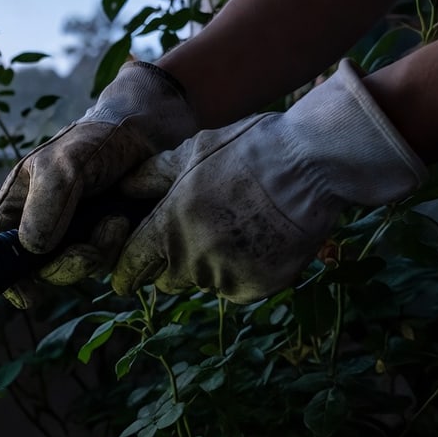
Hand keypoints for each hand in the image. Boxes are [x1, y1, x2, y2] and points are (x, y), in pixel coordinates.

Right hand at [0, 61, 195, 307]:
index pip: (0, 251)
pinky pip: (107, 264)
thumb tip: (33, 248)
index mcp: (20, 206)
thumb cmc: (96, 140)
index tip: (28, 294)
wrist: (147, 131)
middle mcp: (44, 226)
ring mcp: (76, 236)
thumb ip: (46, 205)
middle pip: (42, 271)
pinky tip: (125, 221)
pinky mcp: (107, 241)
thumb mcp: (64, 165)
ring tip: (115, 220)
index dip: (8, 278)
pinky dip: (117, 249)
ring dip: (98, 253)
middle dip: (67, 266)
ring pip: (78, 270)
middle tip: (90, 247)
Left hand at [111, 59, 426, 303]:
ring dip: (210, 264)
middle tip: (196, 233)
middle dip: (172, 263)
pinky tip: (258, 238)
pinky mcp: (258, 287)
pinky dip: (242, 270)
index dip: (127, 271)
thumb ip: (152, 176)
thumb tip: (123, 187)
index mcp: (169, 228)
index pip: (132, 266)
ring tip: (237, 226)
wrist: (314, 165)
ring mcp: (227, 277)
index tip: (125, 278)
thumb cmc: (251, 149)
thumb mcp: (194, 150)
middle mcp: (193, 260)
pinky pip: (237, 286)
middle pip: (168, 278)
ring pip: (204, 281)